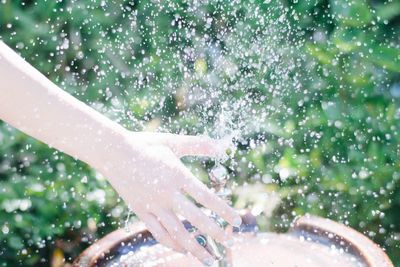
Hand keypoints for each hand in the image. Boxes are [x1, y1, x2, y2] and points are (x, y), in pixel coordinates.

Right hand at [100, 131, 240, 265]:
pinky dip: (172, 244)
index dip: (224, 211)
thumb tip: (222, 146)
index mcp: (177, 175)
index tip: (237, 221)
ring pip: (177, 232)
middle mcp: (167, 193)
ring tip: (209, 259)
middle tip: (230, 243)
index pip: (207, 198)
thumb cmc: (146, 144)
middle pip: (196, 219)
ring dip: (195, 247)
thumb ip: (198, 145)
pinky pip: (158, 233)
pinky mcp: (140, 211)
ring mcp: (153, 205)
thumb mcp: (173, 142)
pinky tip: (183, 250)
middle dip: (216, 233)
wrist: (113, 152)